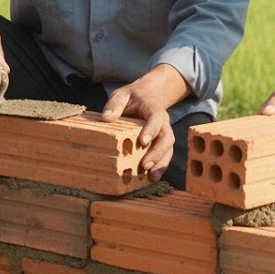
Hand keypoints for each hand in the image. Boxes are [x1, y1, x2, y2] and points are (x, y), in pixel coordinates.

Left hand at [102, 63, 189, 182]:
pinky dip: (160, 167)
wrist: (149, 95)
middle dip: (157, 153)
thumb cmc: (133, 96)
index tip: (143, 142)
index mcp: (153, 108)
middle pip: (166, 137)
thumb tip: (106, 118)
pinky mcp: (162, 142)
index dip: (151, 130)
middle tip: (145, 166)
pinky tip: (151, 179)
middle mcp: (163, 122)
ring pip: (168, 149)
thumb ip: (115, 104)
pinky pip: (165, 155)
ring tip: (151, 178)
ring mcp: (164, 133)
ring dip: (161, 163)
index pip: (156, 118)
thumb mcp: (122, 94)